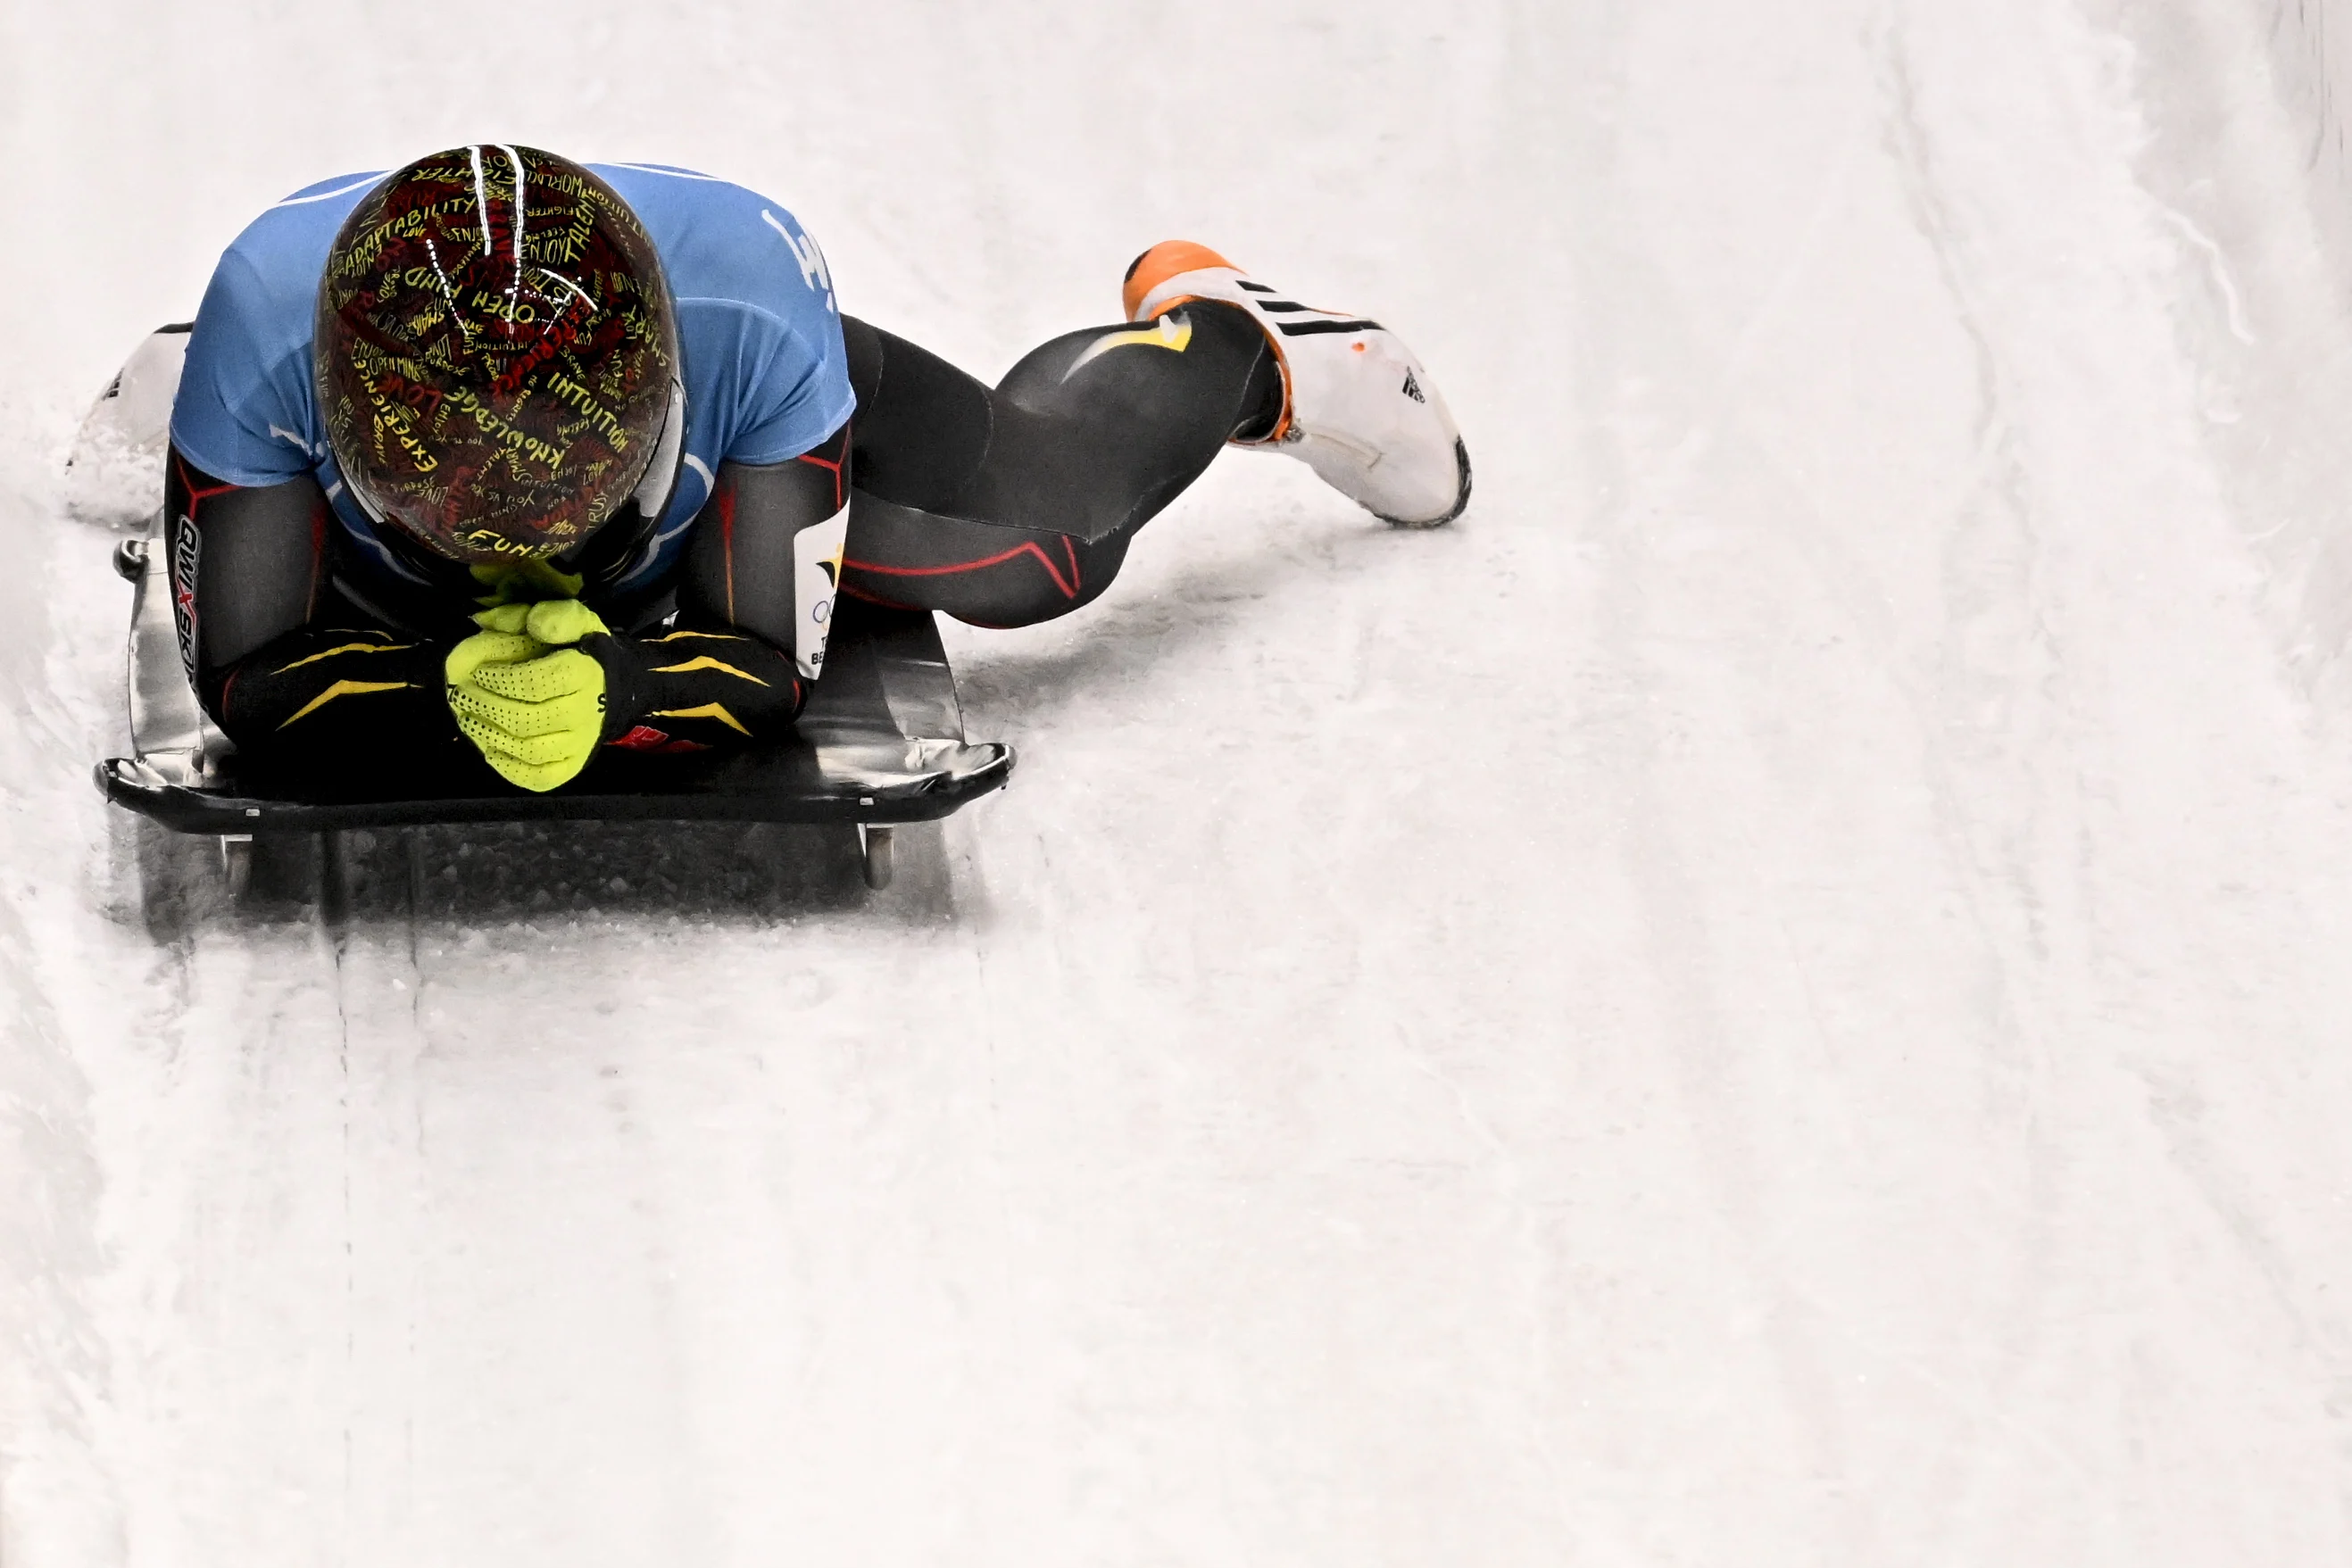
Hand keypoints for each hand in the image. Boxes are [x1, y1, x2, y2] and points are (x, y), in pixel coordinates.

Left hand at [445, 601, 612, 791]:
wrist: (616, 686)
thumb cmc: (583, 651)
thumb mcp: (572, 620)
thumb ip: (544, 615)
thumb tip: (502, 622)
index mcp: (583, 674)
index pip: (534, 684)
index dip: (499, 679)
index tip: (479, 671)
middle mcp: (585, 713)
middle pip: (526, 719)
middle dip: (484, 706)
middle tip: (459, 693)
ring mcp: (579, 745)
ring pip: (529, 749)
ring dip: (489, 735)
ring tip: (467, 717)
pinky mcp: (571, 766)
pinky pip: (538, 777)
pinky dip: (509, 768)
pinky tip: (490, 749)